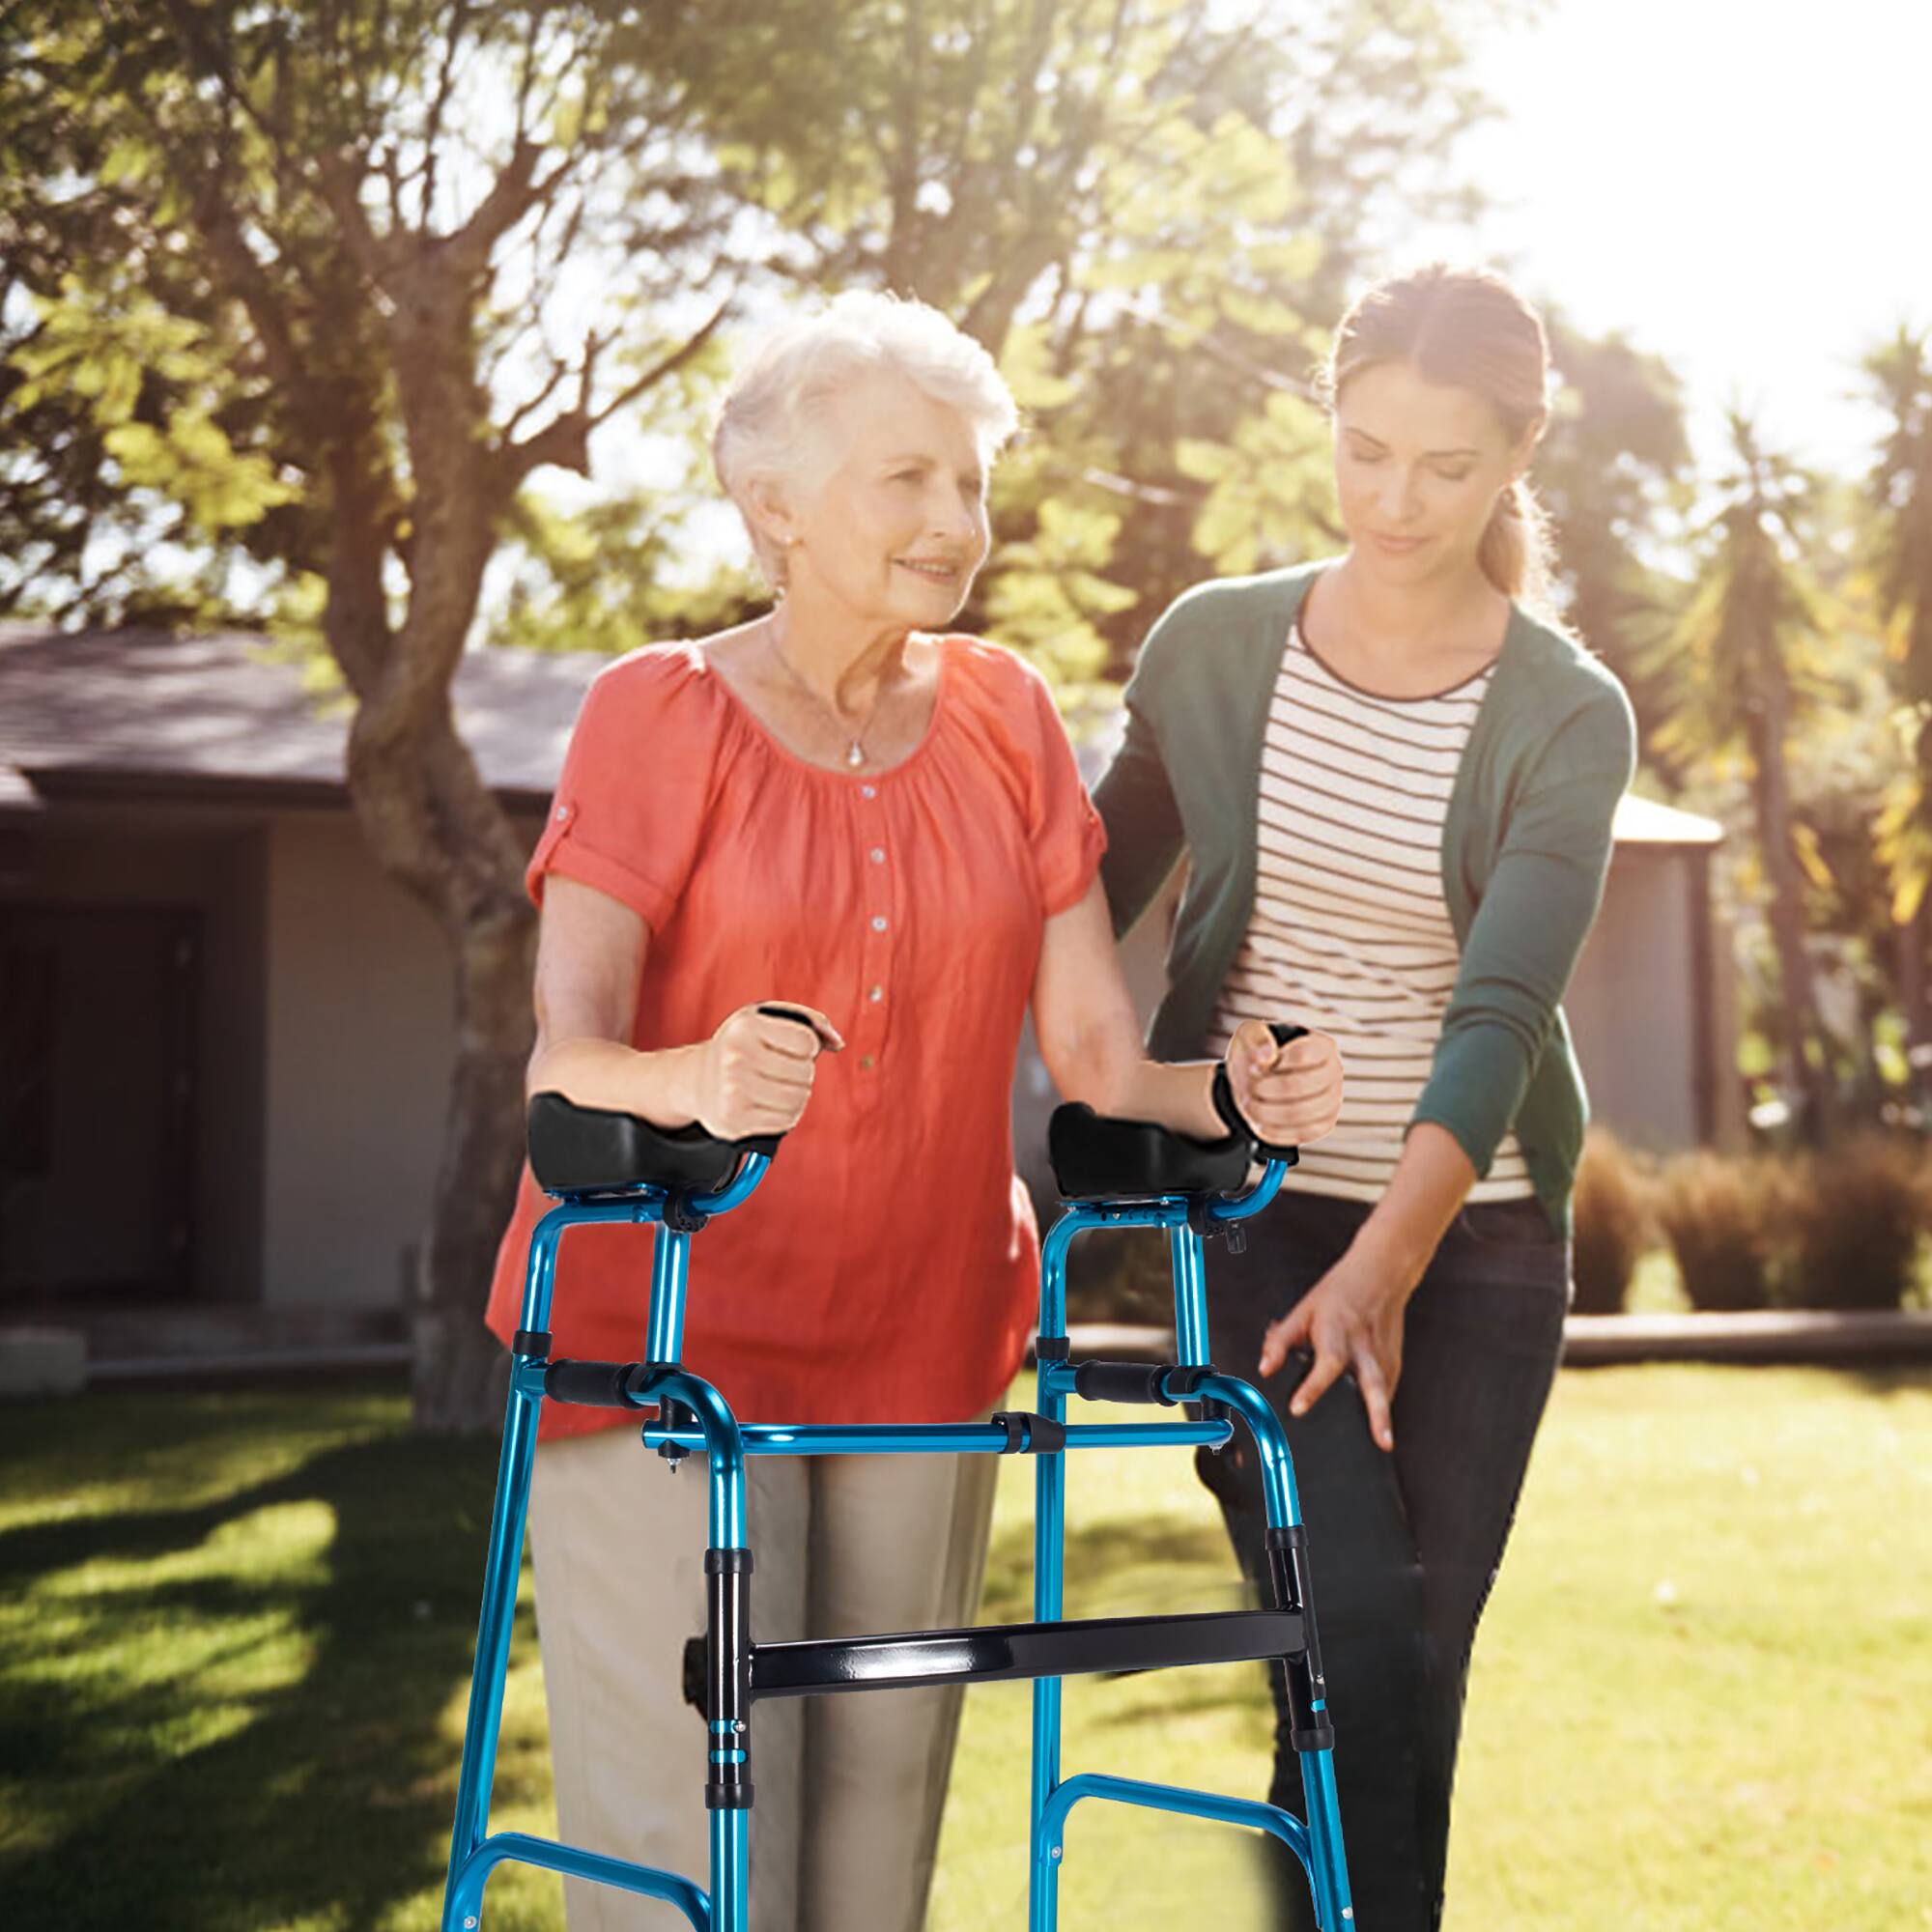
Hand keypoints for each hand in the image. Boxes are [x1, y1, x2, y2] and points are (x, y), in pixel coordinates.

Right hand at [688, 1002, 842, 1139]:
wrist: (698, 1080)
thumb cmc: (744, 1046)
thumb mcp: (768, 1019)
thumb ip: (810, 1022)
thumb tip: (838, 1043)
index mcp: (746, 1027)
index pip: (807, 1041)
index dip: (809, 1046)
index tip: (792, 1047)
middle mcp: (735, 1057)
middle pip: (805, 1072)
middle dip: (803, 1072)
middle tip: (784, 1070)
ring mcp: (732, 1091)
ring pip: (798, 1099)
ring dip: (799, 1095)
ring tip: (782, 1087)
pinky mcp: (734, 1120)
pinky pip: (785, 1120)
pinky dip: (787, 1114)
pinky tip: (772, 1104)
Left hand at [1224, 1020, 1343, 1147]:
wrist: (1256, 1081)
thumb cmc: (1257, 1053)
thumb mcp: (1248, 1035)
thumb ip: (1256, 1039)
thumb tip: (1267, 1056)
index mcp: (1322, 1045)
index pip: (1302, 1055)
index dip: (1273, 1064)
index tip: (1253, 1067)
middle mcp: (1334, 1072)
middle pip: (1300, 1086)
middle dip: (1264, 1089)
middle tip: (1247, 1089)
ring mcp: (1333, 1099)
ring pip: (1300, 1113)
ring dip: (1266, 1111)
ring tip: (1249, 1105)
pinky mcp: (1325, 1124)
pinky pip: (1303, 1134)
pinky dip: (1276, 1131)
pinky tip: (1259, 1124)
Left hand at [1257, 1241, 1411, 1451]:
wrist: (1380, 1274)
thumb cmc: (1338, 1293)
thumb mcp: (1302, 1311)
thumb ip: (1280, 1341)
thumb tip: (1264, 1368)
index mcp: (1337, 1333)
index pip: (1326, 1364)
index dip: (1311, 1388)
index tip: (1298, 1408)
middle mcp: (1363, 1347)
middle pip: (1373, 1382)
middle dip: (1377, 1413)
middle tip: (1380, 1440)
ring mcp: (1384, 1355)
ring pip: (1386, 1389)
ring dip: (1385, 1417)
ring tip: (1383, 1443)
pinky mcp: (1395, 1362)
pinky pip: (1388, 1389)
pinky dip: (1383, 1409)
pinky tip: (1376, 1427)